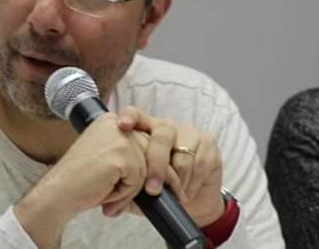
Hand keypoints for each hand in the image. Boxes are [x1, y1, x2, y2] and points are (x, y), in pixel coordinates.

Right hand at [14, 112, 147, 247]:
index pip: (146, 141)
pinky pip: (139, 181)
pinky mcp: (121, 155)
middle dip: (149, 180)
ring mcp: (119, 138)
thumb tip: (167, 172)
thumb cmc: (80, 181)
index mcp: (111, 121)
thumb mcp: (109, 160)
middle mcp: (116, 123)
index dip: (152, 165)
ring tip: (107, 195)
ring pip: (147, 170)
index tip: (152, 185)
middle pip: (151, 154)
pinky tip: (104, 193)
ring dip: (131, 190)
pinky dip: (125, 194)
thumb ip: (132, 156)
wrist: (58, 193)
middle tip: (132, 197)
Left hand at [113, 107, 224, 226]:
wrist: (194, 202)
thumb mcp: (141, 190)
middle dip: (157, 165)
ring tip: (174, 195)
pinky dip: (192, 182)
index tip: (122, 125)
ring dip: (177, 181)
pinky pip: (199, 163)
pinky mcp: (208, 142)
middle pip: (162, 135)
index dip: (130, 116)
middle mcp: (168, 127)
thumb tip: (109, 204)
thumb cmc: (162, 190)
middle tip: (152, 190)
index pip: (136, 115)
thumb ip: (127, 187)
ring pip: (182, 154)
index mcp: (146, 131)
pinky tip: (187, 191)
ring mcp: (189, 132)